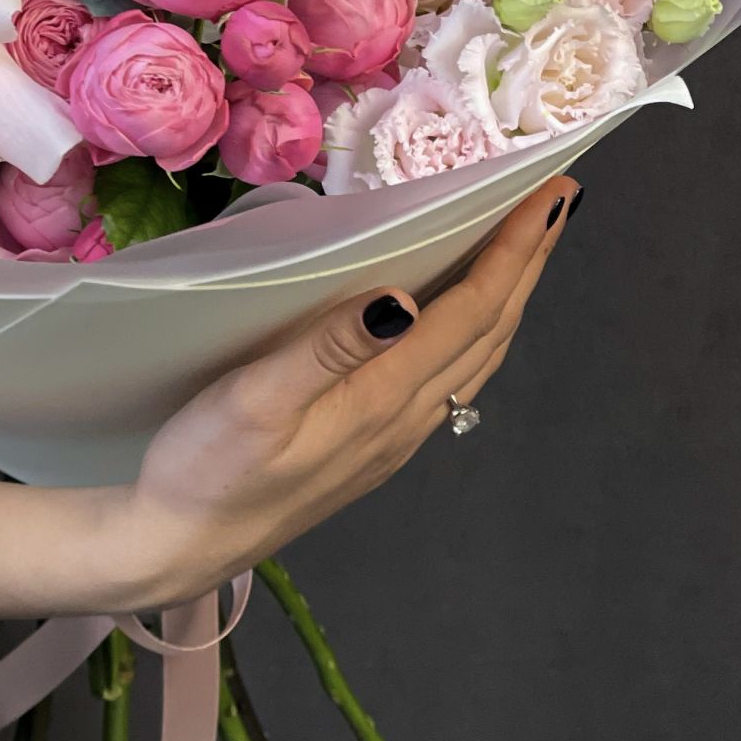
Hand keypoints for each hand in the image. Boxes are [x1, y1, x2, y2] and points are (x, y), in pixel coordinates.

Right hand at [114, 175, 579, 606]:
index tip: (551, 194)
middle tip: (561, 198)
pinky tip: (462, 315)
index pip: (471, 311)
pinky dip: (476, 328)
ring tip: (527, 244)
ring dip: (509, 295)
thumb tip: (402, 299)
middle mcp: (404, 419)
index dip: (514, 251)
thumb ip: (327, 350)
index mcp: (381, 399)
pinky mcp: (371, 445)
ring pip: (476, 356)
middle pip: (490, 331)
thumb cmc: (206, 469)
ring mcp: (392, 437)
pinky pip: (449, 375)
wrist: (180, 547)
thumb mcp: (252, 401)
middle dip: (529, 261)